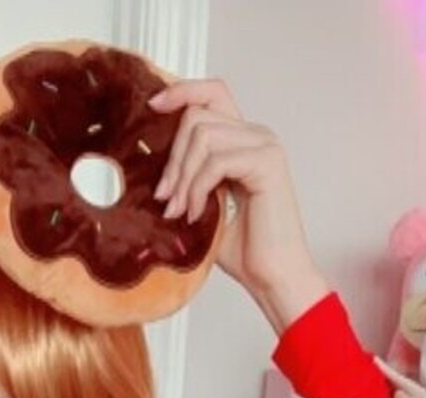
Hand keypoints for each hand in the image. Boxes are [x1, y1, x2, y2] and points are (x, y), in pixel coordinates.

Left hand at [148, 77, 330, 332]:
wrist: (273, 277)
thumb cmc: (244, 249)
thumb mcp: (205, 205)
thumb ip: (189, 178)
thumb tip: (151, 165)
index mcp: (244, 140)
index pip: (212, 93)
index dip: (182, 92)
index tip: (154, 106)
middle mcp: (257, 135)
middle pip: (198, 115)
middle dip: (173, 157)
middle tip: (166, 198)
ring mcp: (264, 146)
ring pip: (202, 135)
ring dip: (183, 176)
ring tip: (180, 211)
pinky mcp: (266, 163)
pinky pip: (215, 161)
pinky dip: (197, 188)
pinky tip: (197, 215)